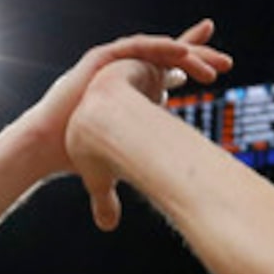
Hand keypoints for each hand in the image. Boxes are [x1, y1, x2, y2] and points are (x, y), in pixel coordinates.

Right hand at [61, 21, 233, 230]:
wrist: (47, 144)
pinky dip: (163, 48)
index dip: (186, 69)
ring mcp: (113, 63)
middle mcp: (122, 73)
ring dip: (189, 55)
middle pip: (167, 57)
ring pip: (159, 50)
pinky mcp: (103, 58)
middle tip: (226, 64)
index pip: (163, 75)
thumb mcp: (101, 174)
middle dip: (199, 56)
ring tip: (216, 67)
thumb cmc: (71, 155)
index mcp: (126, 91)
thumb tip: (109, 226)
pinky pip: (140, 47)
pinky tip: (185, 54)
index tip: (211, 70)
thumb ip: (108, 197)